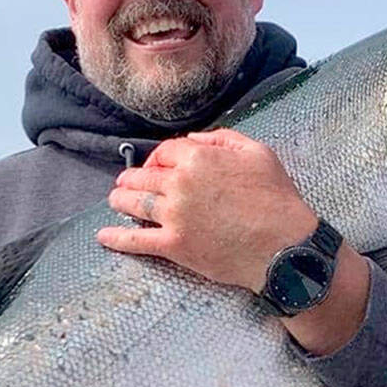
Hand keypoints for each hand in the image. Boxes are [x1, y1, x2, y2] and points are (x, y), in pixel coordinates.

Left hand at [99, 127, 370, 355]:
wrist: (283, 246)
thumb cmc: (276, 199)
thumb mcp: (258, 153)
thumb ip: (224, 139)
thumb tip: (194, 140)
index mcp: (199, 158)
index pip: (164, 153)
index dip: (156, 159)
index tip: (155, 167)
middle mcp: (180, 183)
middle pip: (143, 177)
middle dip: (131, 179)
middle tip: (125, 184)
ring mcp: (174, 215)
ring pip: (135, 204)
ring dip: (120, 201)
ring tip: (114, 202)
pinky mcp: (174, 245)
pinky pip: (136, 240)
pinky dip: (116, 238)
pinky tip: (102, 237)